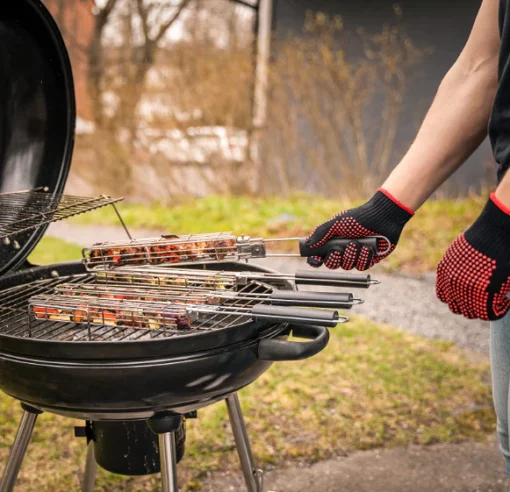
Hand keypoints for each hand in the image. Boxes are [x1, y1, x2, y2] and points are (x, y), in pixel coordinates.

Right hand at [305, 189, 413, 269]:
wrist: (382, 217)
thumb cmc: (358, 218)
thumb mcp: (336, 223)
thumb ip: (321, 233)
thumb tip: (308, 244)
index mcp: (332, 242)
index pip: (319, 257)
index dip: (316, 261)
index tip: (316, 259)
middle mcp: (342, 250)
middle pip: (331, 265)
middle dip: (335, 258)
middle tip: (339, 249)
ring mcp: (355, 256)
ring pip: (347, 266)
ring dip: (352, 255)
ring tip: (358, 243)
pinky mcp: (368, 259)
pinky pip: (362, 267)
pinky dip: (364, 257)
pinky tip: (368, 248)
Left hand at [436, 193, 509, 320]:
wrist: (494, 233)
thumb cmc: (482, 238)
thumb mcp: (461, 252)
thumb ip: (458, 268)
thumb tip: (467, 279)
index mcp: (444, 273)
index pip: (444, 296)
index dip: (457, 298)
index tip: (469, 296)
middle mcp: (451, 284)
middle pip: (456, 307)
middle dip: (469, 306)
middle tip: (484, 301)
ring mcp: (466, 289)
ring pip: (472, 313)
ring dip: (483, 310)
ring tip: (496, 302)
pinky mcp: (484, 292)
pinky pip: (489, 312)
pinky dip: (498, 310)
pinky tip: (505, 303)